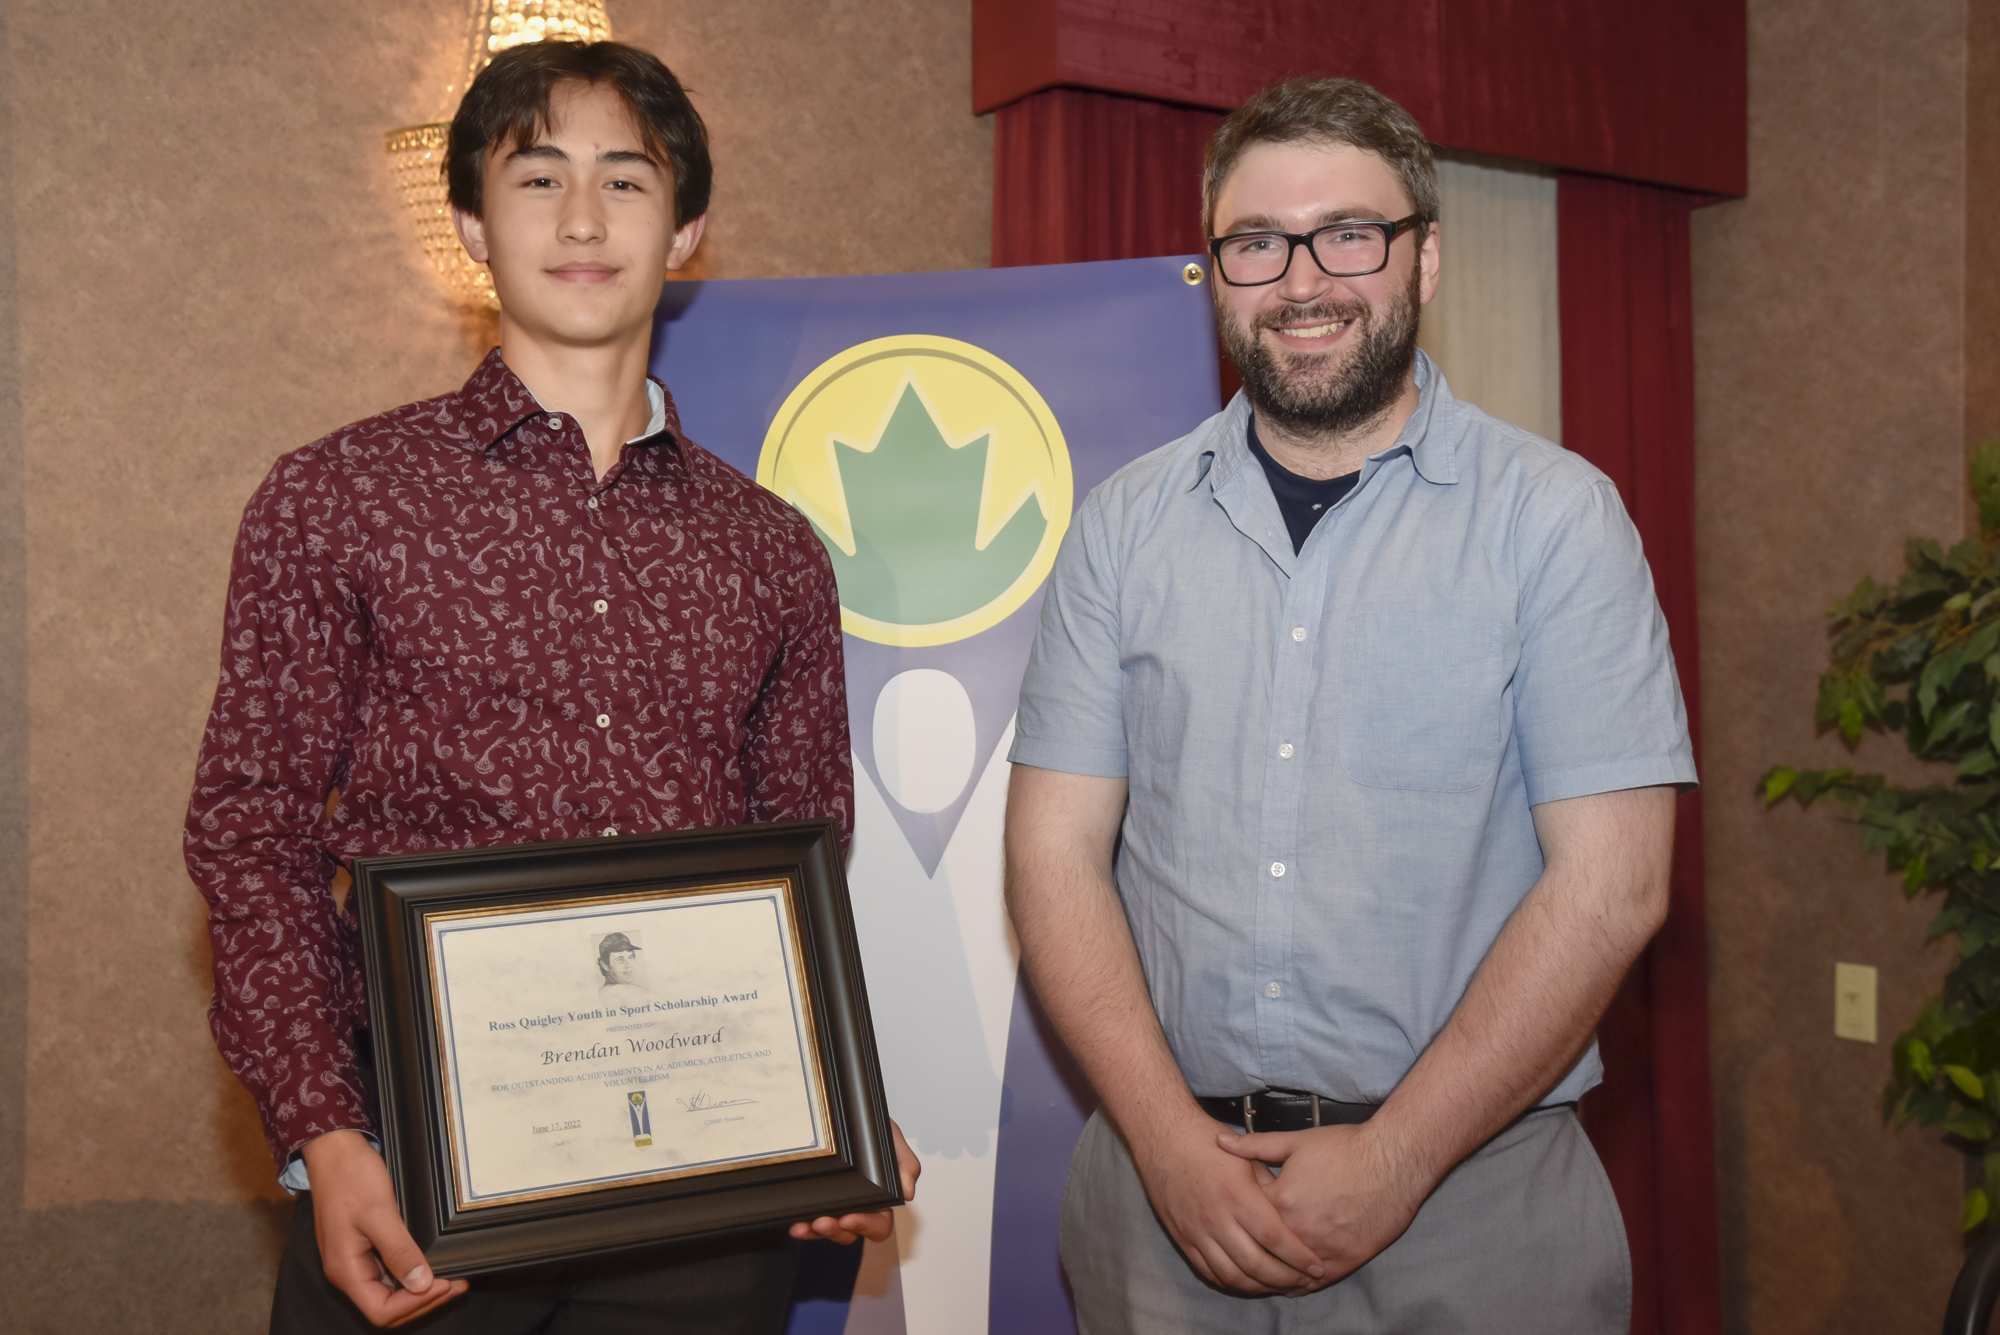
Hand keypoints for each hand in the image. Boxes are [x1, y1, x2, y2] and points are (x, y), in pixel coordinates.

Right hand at [300, 1130, 469, 1326]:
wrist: (335, 1151)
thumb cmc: (349, 1178)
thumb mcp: (379, 1213)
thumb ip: (399, 1251)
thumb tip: (421, 1283)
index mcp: (345, 1270)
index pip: (381, 1310)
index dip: (414, 1303)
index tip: (443, 1283)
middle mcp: (348, 1271)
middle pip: (387, 1307)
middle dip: (423, 1300)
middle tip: (457, 1284)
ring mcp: (356, 1260)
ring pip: (390, 1292)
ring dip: (421, 1290)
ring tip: (453, 1278)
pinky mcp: (364, 1248)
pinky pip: (389, 1273)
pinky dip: (412, 1273)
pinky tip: (432, 1265)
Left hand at [788, 1119, 920, 1243]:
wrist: (845, 1113)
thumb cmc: (872, 1129)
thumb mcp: (892, 1139)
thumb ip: (906, 1163)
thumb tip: (908, 1192)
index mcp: (882, 1200)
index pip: (879, 1225)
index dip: (865, 1226)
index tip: (850, 1218)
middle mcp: (859, 1207)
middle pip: (850, 1233)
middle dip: (836, 1231)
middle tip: (824, 1221)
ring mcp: (837, 1207)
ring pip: (829, 1231)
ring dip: (816, 1232)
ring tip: (806, 1224)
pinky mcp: (818, 1203)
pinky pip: (810, 1222)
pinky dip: (803, 1227)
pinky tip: (796, 1223)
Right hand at [1125, 1109, 1325, 1294]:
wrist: (1163, 1137)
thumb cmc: (1207, 1141)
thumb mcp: (1246, 1157)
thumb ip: (1269, 1188)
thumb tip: (1292, 1214)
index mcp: (1237, 1195)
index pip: (1274, 1238)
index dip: (1298, 1257)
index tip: (1316, 1265)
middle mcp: (1216, 1217)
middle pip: (1256, 1264)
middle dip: (1285, 1278)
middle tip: (1304, 1280)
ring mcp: (1196, 1231)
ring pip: (1232, 1275)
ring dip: (1260, 1287)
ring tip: (1279, 1285)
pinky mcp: (1182, 1238)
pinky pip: (1208, 1271)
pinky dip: (1231, 1283)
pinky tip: (1248, 1282)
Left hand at [1216, 1122, 1428, 1287]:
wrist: (1393, 1161)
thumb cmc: (1346, 1148)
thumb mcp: (1296, 1141)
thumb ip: (1254, 1146)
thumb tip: (1220, 1141)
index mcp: (1281, 1201)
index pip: (1246, 1215)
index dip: (1240, 1208)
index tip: (1240, 1205)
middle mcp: (1298, 1231)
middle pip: (1261, 1248)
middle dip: (1251, 1243)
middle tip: (1244, 1239)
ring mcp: (1322, 1250)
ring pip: (1284, 1272)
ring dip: (1270, 1271)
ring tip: (1259, 1266)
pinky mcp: (1344, 1262)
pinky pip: (1311, 1283)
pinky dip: (1296, 1283)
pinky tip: (1287, 1280)